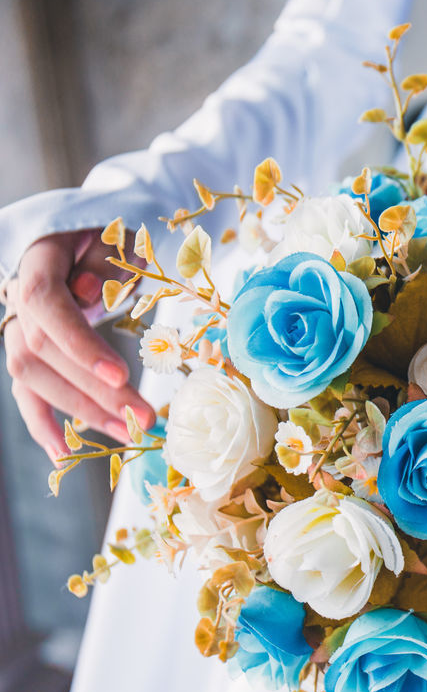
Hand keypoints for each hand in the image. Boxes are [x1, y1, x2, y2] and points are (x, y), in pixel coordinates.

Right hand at [4, 229, 154, 462]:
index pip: (47, 306)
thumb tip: (87, 295)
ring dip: (81, 411)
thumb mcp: (114, 236)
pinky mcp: (27, 352)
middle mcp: (17, 299)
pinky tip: (63, 456)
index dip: (79, 344)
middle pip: (45, 352)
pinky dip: (42, 424)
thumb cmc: (103, 236)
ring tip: (127, 434)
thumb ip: (103, 263)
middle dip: (95, 391)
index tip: (120, 375)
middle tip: (143, 418)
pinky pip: (25, 392)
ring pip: (35, 377)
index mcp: (38, 263)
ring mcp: (17, 328)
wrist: (77, 237)